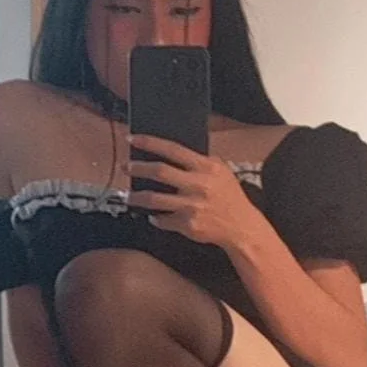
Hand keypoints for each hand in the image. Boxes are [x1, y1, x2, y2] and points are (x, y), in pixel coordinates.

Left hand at [128, 135, 251, 247]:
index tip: (133, 139)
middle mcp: (198, 185)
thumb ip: (200, 161)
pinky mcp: (187, 225)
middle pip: (159, 172)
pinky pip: (163, 220)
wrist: (241, 226)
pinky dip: (155, 218)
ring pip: (154, 200)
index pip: (172, 150)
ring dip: (137, 198)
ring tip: (128, 196)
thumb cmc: (229, 197)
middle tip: (125, 168)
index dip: (149, 143)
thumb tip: (173, 154)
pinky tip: (152, 215)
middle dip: (138, 168)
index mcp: (206, 167)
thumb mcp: (221, 171)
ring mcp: (191, 206)